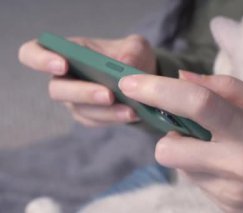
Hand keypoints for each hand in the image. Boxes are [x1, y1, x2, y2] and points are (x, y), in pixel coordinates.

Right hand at [18, 35, 155, 125]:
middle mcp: (65, 77)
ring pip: (79, 109)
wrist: (144, 80)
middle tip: (108, 94)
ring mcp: (75, 100)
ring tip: (130, 109)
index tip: (62, 65)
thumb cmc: (132, 57)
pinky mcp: (89, 116)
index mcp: (68, 52)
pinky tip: (132, 114)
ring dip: (104, 111)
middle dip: (82, 92)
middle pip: (57, 89)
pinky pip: (95, 121)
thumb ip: (132, 51)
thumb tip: (125, 66)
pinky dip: (114, 118)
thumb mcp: (137, 47)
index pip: (33, 52)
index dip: (40, 59)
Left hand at [118, 71, 242, 212]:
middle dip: (168, 134)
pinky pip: (194, 181)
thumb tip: (182, 78)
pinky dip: (200, 167)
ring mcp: (229, 192)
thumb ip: (224, 87)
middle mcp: (237, 165)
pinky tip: (225, 165)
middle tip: (186, 126)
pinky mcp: (224, 207)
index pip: (197, 105)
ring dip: (186, 151)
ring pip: (179, 167)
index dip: (159, 90)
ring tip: (215, 147)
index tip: (132, 84)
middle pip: (169, 148)